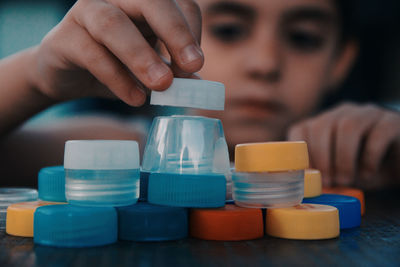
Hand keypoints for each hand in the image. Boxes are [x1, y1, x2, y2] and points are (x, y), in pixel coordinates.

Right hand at [29, 0, 202, 105]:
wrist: (68, 74)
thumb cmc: (114, 64)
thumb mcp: (149, 68)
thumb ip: (172, 71)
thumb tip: (198, 85)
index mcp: (143, 2)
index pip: (179, 3)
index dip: (191, 32)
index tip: (195, 65)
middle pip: (150, 1)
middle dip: (175, 33)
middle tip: (192, 65)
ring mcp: (86, 13)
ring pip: (113, 24)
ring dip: (142, 56)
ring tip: (162, 85)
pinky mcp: (64, 38)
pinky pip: (92, 54)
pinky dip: (118, 79)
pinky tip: (136, 99)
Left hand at [288, 103, 399, 188]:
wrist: (399, 167)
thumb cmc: (365, 170)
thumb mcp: (338, 172)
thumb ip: (322, 173)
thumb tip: (305, 183)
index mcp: (324, 123)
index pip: (300, 129)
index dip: (300, 154)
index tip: (307, 176)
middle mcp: (343, 113)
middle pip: (322, 125)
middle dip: (322, 157)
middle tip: (328, 181)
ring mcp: (368, 113)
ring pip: (348, 126)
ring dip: (343, 157)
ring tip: (346, 180)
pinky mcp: (392, 121)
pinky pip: (377, 132)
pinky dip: (369, 156)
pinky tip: (368, 172)